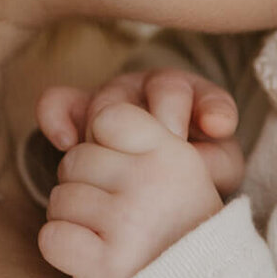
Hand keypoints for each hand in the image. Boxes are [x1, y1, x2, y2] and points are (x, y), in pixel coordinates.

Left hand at [36, 71, 245, 277]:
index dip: (105, 140)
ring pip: (58, 199)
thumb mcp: (177, 163)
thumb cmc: (178, 220)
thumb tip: (64, 133)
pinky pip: (51, 238)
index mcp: (171, 151)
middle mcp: (151, 180)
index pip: (108, 116)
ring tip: (110, 233)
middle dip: (85, 182)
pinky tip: (91, 253)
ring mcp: (128, 222)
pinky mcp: (106, 265)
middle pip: (75, 159)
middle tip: (119, 209)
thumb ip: (135, 134)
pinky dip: (62, 247)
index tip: (127, 164)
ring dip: (74, 217)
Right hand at [37, 68, 244, 196]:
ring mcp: (115, 96)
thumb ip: (216, 164)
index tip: (218, 127)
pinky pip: (59, 102)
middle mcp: (156, 89)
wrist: (142, 189)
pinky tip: (67, 142)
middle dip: (165, 117)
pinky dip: (59, 118)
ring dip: (117, 130)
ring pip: (113, 97)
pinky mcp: (78, 109)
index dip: (213, 108)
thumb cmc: (185, 177)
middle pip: (163, 88)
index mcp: (195, 99)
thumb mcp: (215, 171)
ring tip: (120, 165)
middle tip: (167, 146)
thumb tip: (199, 160)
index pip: (209, 95)